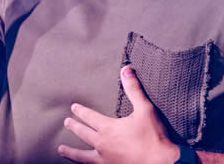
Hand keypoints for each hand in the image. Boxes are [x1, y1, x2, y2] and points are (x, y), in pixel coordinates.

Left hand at [59, 65, 180, 163]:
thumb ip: (134, 89)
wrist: (162, 163)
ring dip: (71, 152)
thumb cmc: (154, 136)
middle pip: (84, 134)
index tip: (73, 107)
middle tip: (66, 123)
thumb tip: (126, 69)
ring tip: (61, 149)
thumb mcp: (145, 109)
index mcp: (108, 128)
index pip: (90, 117)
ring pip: (82, 156)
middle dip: (74, 127)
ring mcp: (105, 160)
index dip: (81, 111)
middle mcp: (103, 144)